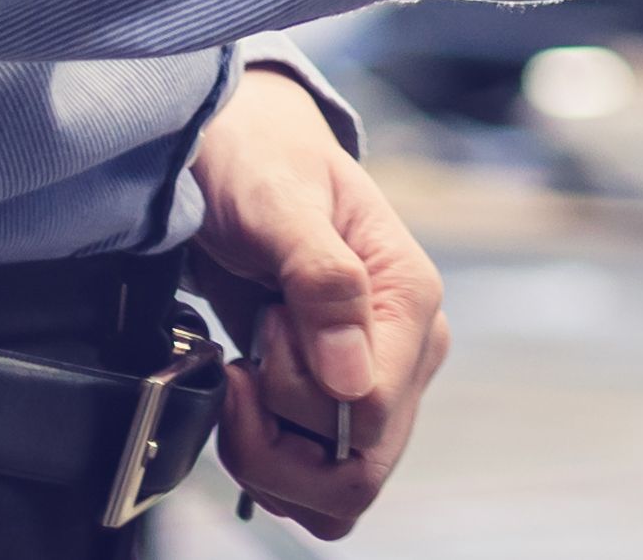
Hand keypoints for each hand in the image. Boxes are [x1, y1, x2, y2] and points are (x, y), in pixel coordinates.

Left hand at [188, 60, 445, 538]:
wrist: (232, 149)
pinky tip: (243, 403)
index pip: (370, 412)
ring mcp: (372, 382)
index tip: (258, 336)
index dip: (297, 396)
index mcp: (410, 300)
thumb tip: (351, 381)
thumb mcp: (278, 201)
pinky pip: (313, 480)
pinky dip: (268, 463)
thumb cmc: (258, 159)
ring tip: (239, 383)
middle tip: (240, 374)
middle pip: (357, 470)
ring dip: (269, 459)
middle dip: (279, 445)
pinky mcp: (335, 403)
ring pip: (337, 492)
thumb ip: (321, 279)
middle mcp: (404, 352)